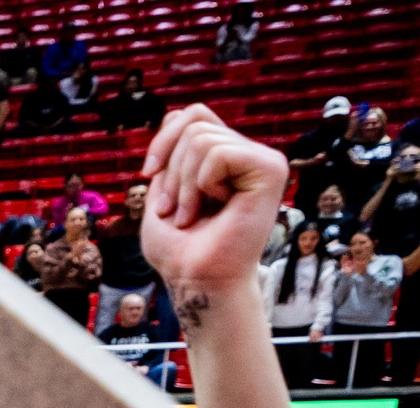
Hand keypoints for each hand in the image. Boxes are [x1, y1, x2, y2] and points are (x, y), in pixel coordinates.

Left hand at [140, 105, 289, 293]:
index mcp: (225, 156)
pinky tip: (215, 208)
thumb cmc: (178, 247)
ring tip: (193, 215)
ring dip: (183, 184)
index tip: (148, 174)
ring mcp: (263, 159)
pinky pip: (217, 154)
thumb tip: (175, 117)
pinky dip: (201, 185)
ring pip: (201, 139)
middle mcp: (247, 153)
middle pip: (193, 124)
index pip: (190, 115)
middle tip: (178, 210)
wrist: (195, 279)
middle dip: (171, 171)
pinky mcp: (271, 168)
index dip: (162, 140)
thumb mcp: (162, 190)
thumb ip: (172, 153)